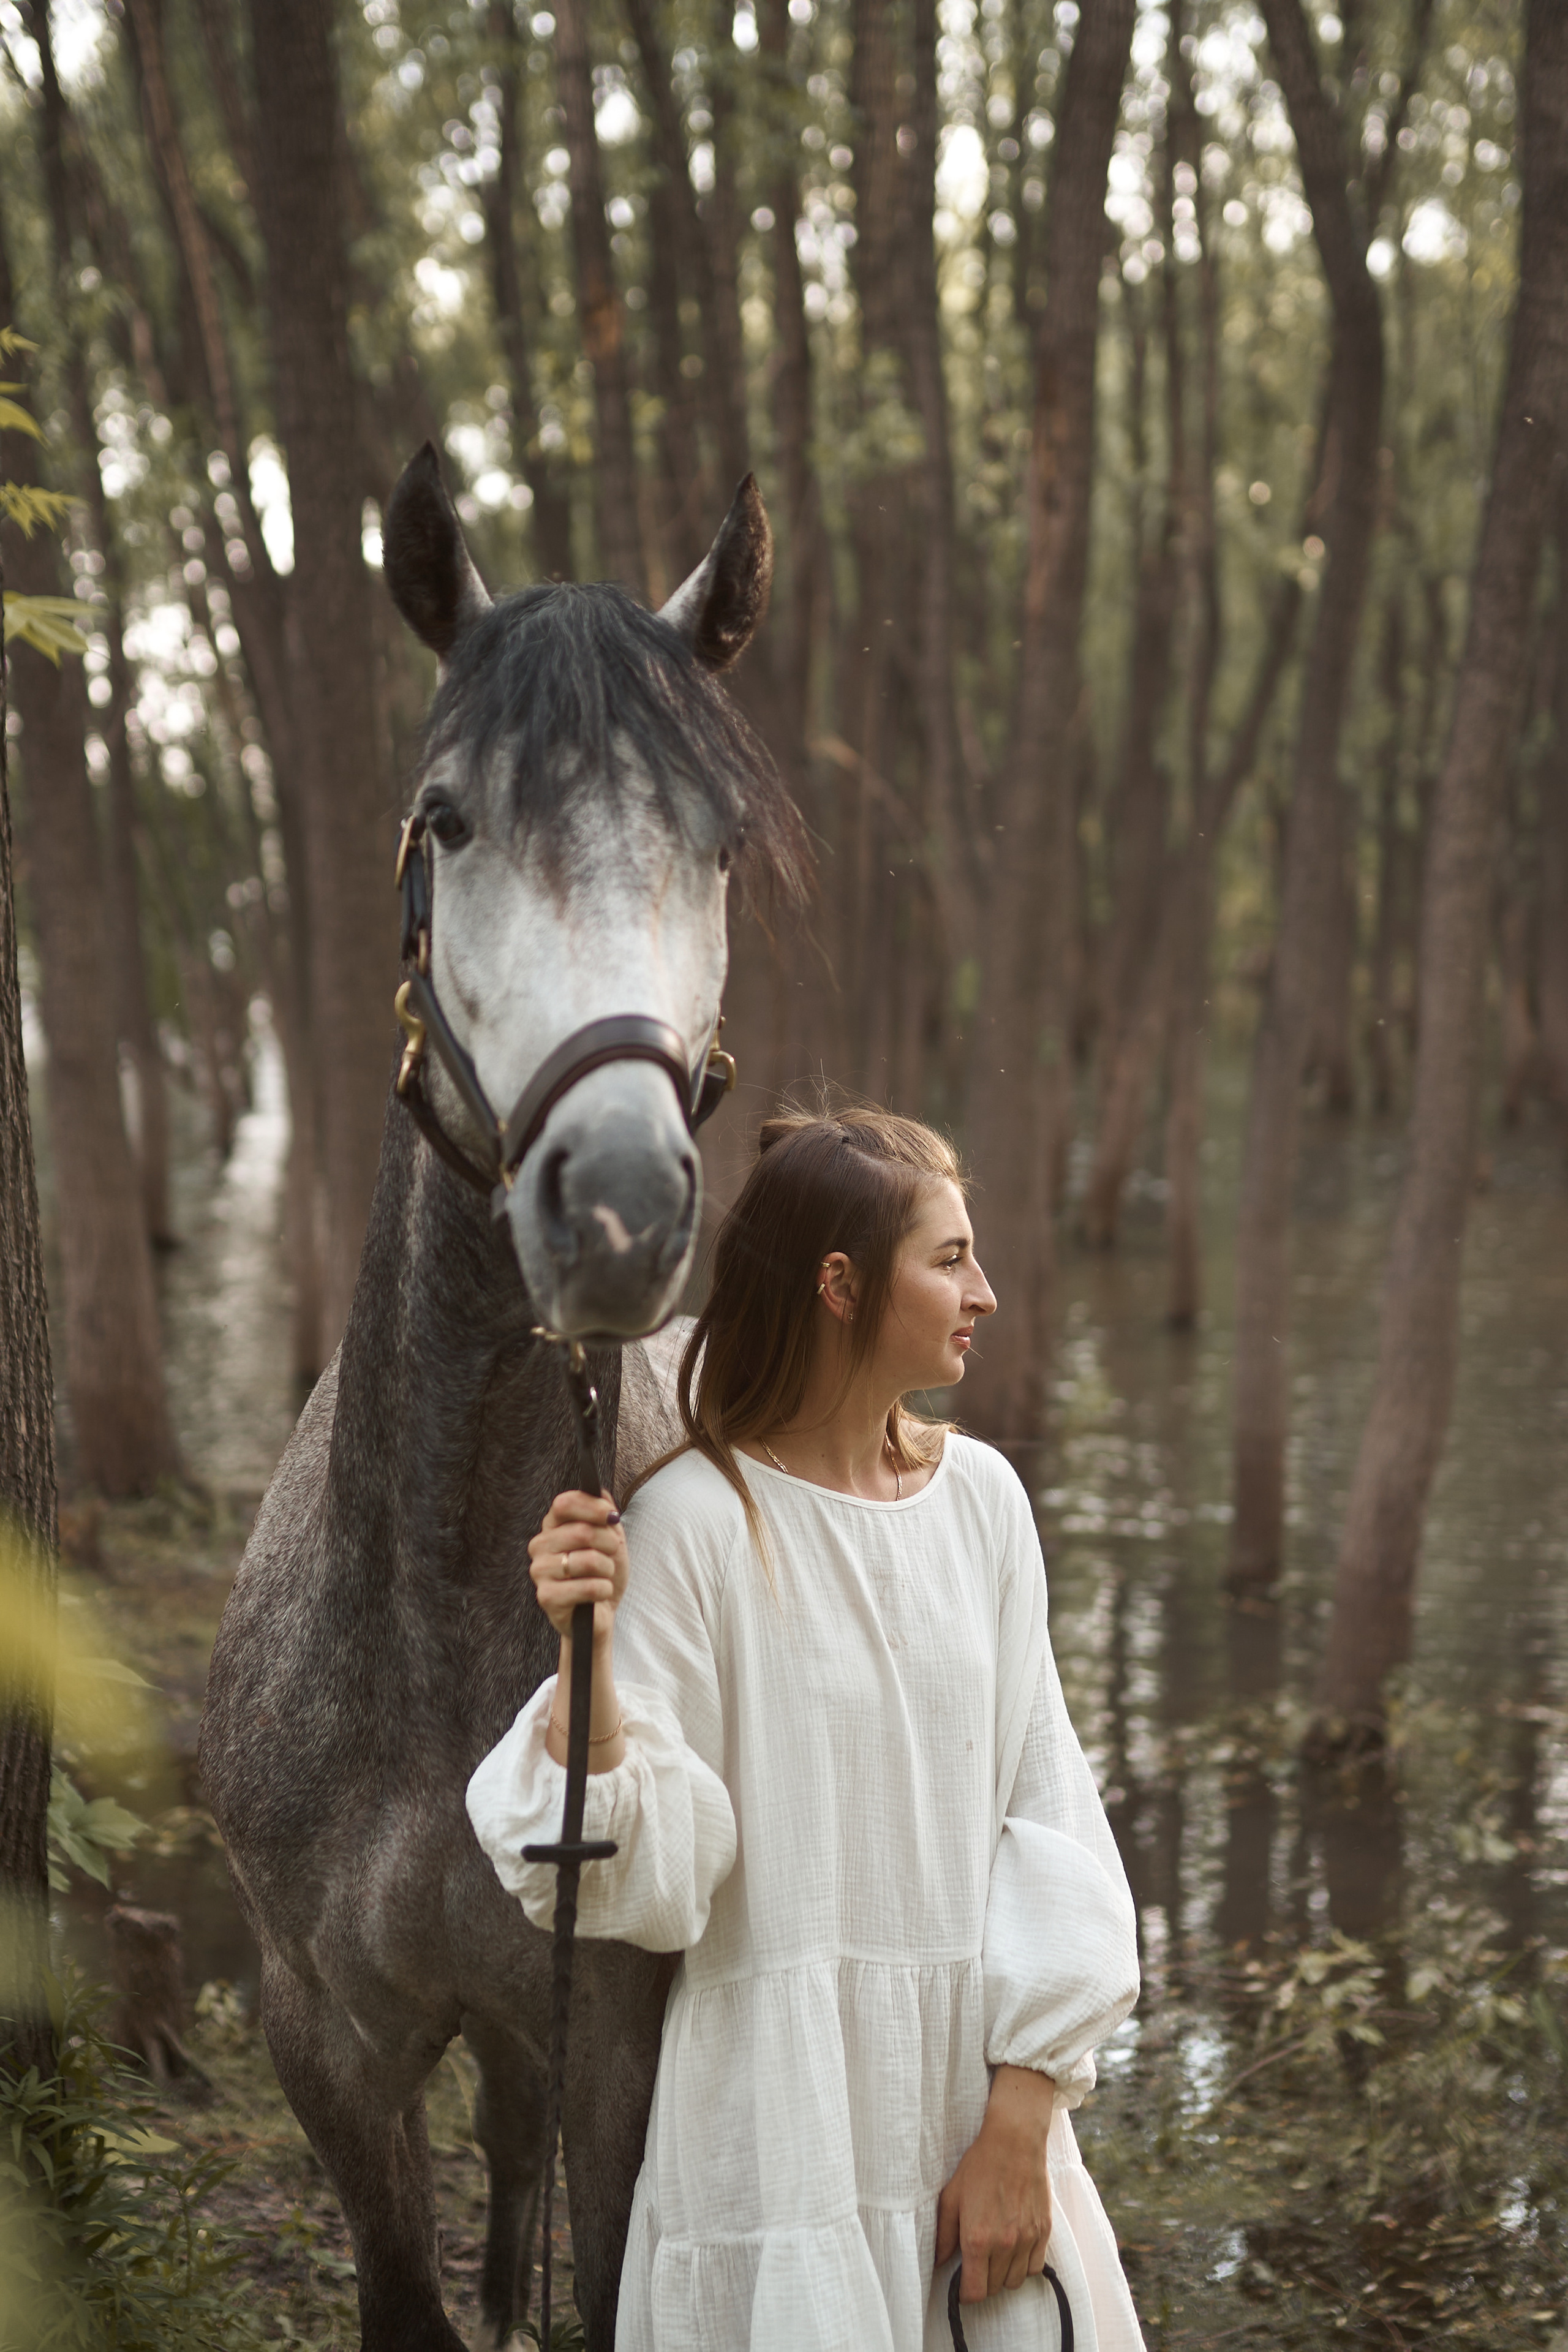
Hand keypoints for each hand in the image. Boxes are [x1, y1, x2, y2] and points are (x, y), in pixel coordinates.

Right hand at [528, 1490, 627, 1642]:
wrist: (600, 1614)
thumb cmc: (602, 1574)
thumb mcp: (610, 1540)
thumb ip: (605, 1515)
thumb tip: (602, 1492)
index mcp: (552, 1527)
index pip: (565, 1503)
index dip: (594, 1507)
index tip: (613, 1517)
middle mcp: (540, 1545)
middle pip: (582, 1531)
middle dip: (609, 1543)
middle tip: (613, 1553)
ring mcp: (540, 1571)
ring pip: (587, 1559)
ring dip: (608, 1568)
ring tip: (604, 1576)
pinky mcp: (546, 1597)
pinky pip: (587, 1586)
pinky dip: (604, 1590)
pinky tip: (600, 1594)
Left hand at [935, 2066, 1054, 2304]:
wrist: (1014, 2141)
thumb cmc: (979, 2166)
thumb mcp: (951, 2196)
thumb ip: (943, 2235)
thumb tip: (938, 2261)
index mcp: (978, 2239)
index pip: (974, 2292)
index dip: (965, 2293)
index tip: (962, 2285)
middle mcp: (1004, 2244)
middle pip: (994, 2289)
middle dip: (983, 2281)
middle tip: (976, 2263)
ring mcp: (1027, 2239)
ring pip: (1015, 2281)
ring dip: (1003, 2275)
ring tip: (995, 2255)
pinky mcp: (1044, 2231)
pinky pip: (1034, 2267)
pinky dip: (1024, 2265)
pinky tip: (1014, 2248)